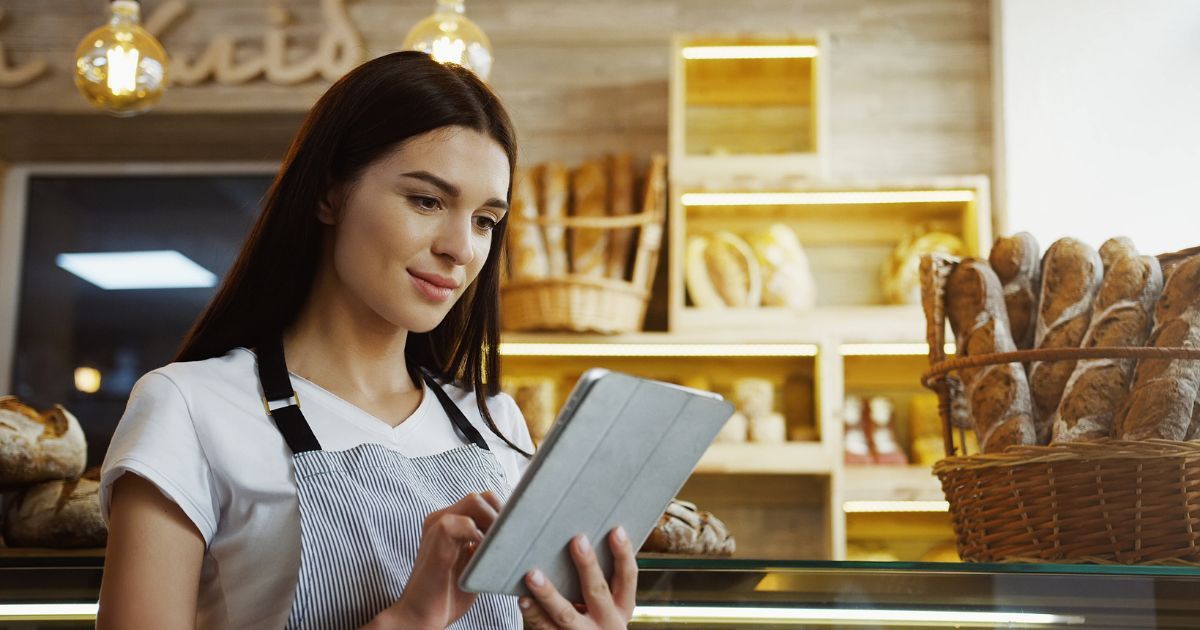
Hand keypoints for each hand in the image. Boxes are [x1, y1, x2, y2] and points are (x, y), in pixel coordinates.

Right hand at [378, 491, 502, 629]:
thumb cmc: (448, 593)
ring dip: (493, 521)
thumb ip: (486, 545)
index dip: (501, 513)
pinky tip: (484, 552)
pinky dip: (479, 534)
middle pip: (481, 497)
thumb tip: (514, 535)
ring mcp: (437, 524)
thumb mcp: (473, 563)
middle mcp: (441, 518)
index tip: (515, 533)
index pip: (482, 501)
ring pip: (474, 501)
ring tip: (499, 545)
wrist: (422, 615)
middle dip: (500, 515)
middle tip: (510, 540)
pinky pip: (463, 522)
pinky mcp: (437, 537)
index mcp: (450, 522)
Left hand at [519, 527, 637, 628]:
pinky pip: (545, 627)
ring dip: (549, 593)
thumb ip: (600, 579)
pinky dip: (533, 613)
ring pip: (566, 614)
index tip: (616, 530)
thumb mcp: (610, 605)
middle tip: (577, 540)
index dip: (623, 554)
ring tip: (533, 575)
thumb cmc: (596, 618)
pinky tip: (523, 599)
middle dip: (587, 565)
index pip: (627, 577)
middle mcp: (608, 622)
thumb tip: (580, 538)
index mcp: (622, 606)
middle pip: (597, 591)